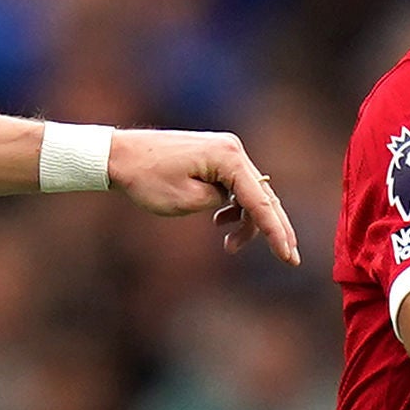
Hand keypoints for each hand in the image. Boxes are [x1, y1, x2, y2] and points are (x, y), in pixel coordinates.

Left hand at [105, 129, 300, 264]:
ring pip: (249, 194)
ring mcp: (225, 151)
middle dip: (273, 229)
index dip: (276, 233)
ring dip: (246, 222)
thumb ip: (221, 204)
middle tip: (288, 259)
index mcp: (228, 157)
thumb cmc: (147, 178)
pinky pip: (235, 186)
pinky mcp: (215, 156)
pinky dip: (233, 208)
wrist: (120, 155)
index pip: (261, 201)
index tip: (289, 258)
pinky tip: (219, 223)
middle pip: (263, 196)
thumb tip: (236, 205)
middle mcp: (232, 149)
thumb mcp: (186, 202)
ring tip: (229, 247)